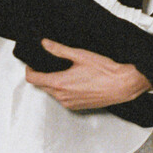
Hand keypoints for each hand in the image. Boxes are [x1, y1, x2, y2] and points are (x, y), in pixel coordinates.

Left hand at [25, 39, 152, 109]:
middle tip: (50, 65)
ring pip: (53, 93)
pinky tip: (76, 82)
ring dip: (54, 84)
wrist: (122, 85)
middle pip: (42, 86)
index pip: (33, 79)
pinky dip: (64, 91)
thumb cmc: (105, 71)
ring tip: (67, 73)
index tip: (32, 64)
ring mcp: (69, 104)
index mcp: (59, 83)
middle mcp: (62, 97)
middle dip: (42, 76)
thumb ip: (59, 49)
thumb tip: (45, 44)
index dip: (30, 70)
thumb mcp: (79, 55)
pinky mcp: (77, 107)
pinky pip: (63, 99)